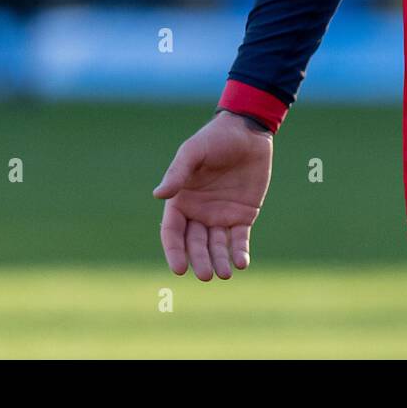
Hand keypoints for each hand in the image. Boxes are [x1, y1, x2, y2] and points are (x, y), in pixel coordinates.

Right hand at [153, 111, 272, 280]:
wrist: (248, 131)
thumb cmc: (215, 139)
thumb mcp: (193, 152)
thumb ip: (178, 173)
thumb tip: (158, 195)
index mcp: (181, 201)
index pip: (173, 232)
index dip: (174, 251)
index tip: (179, 269)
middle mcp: (199, 213)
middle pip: (195, 244)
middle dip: (199, 260)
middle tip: (206, 275)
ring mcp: (221, 215)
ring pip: (217, 246)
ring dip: (219, 260)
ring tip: (224, 274)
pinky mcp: (243, 215)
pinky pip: (239, 238)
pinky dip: (239, 252)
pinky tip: (242, 262)